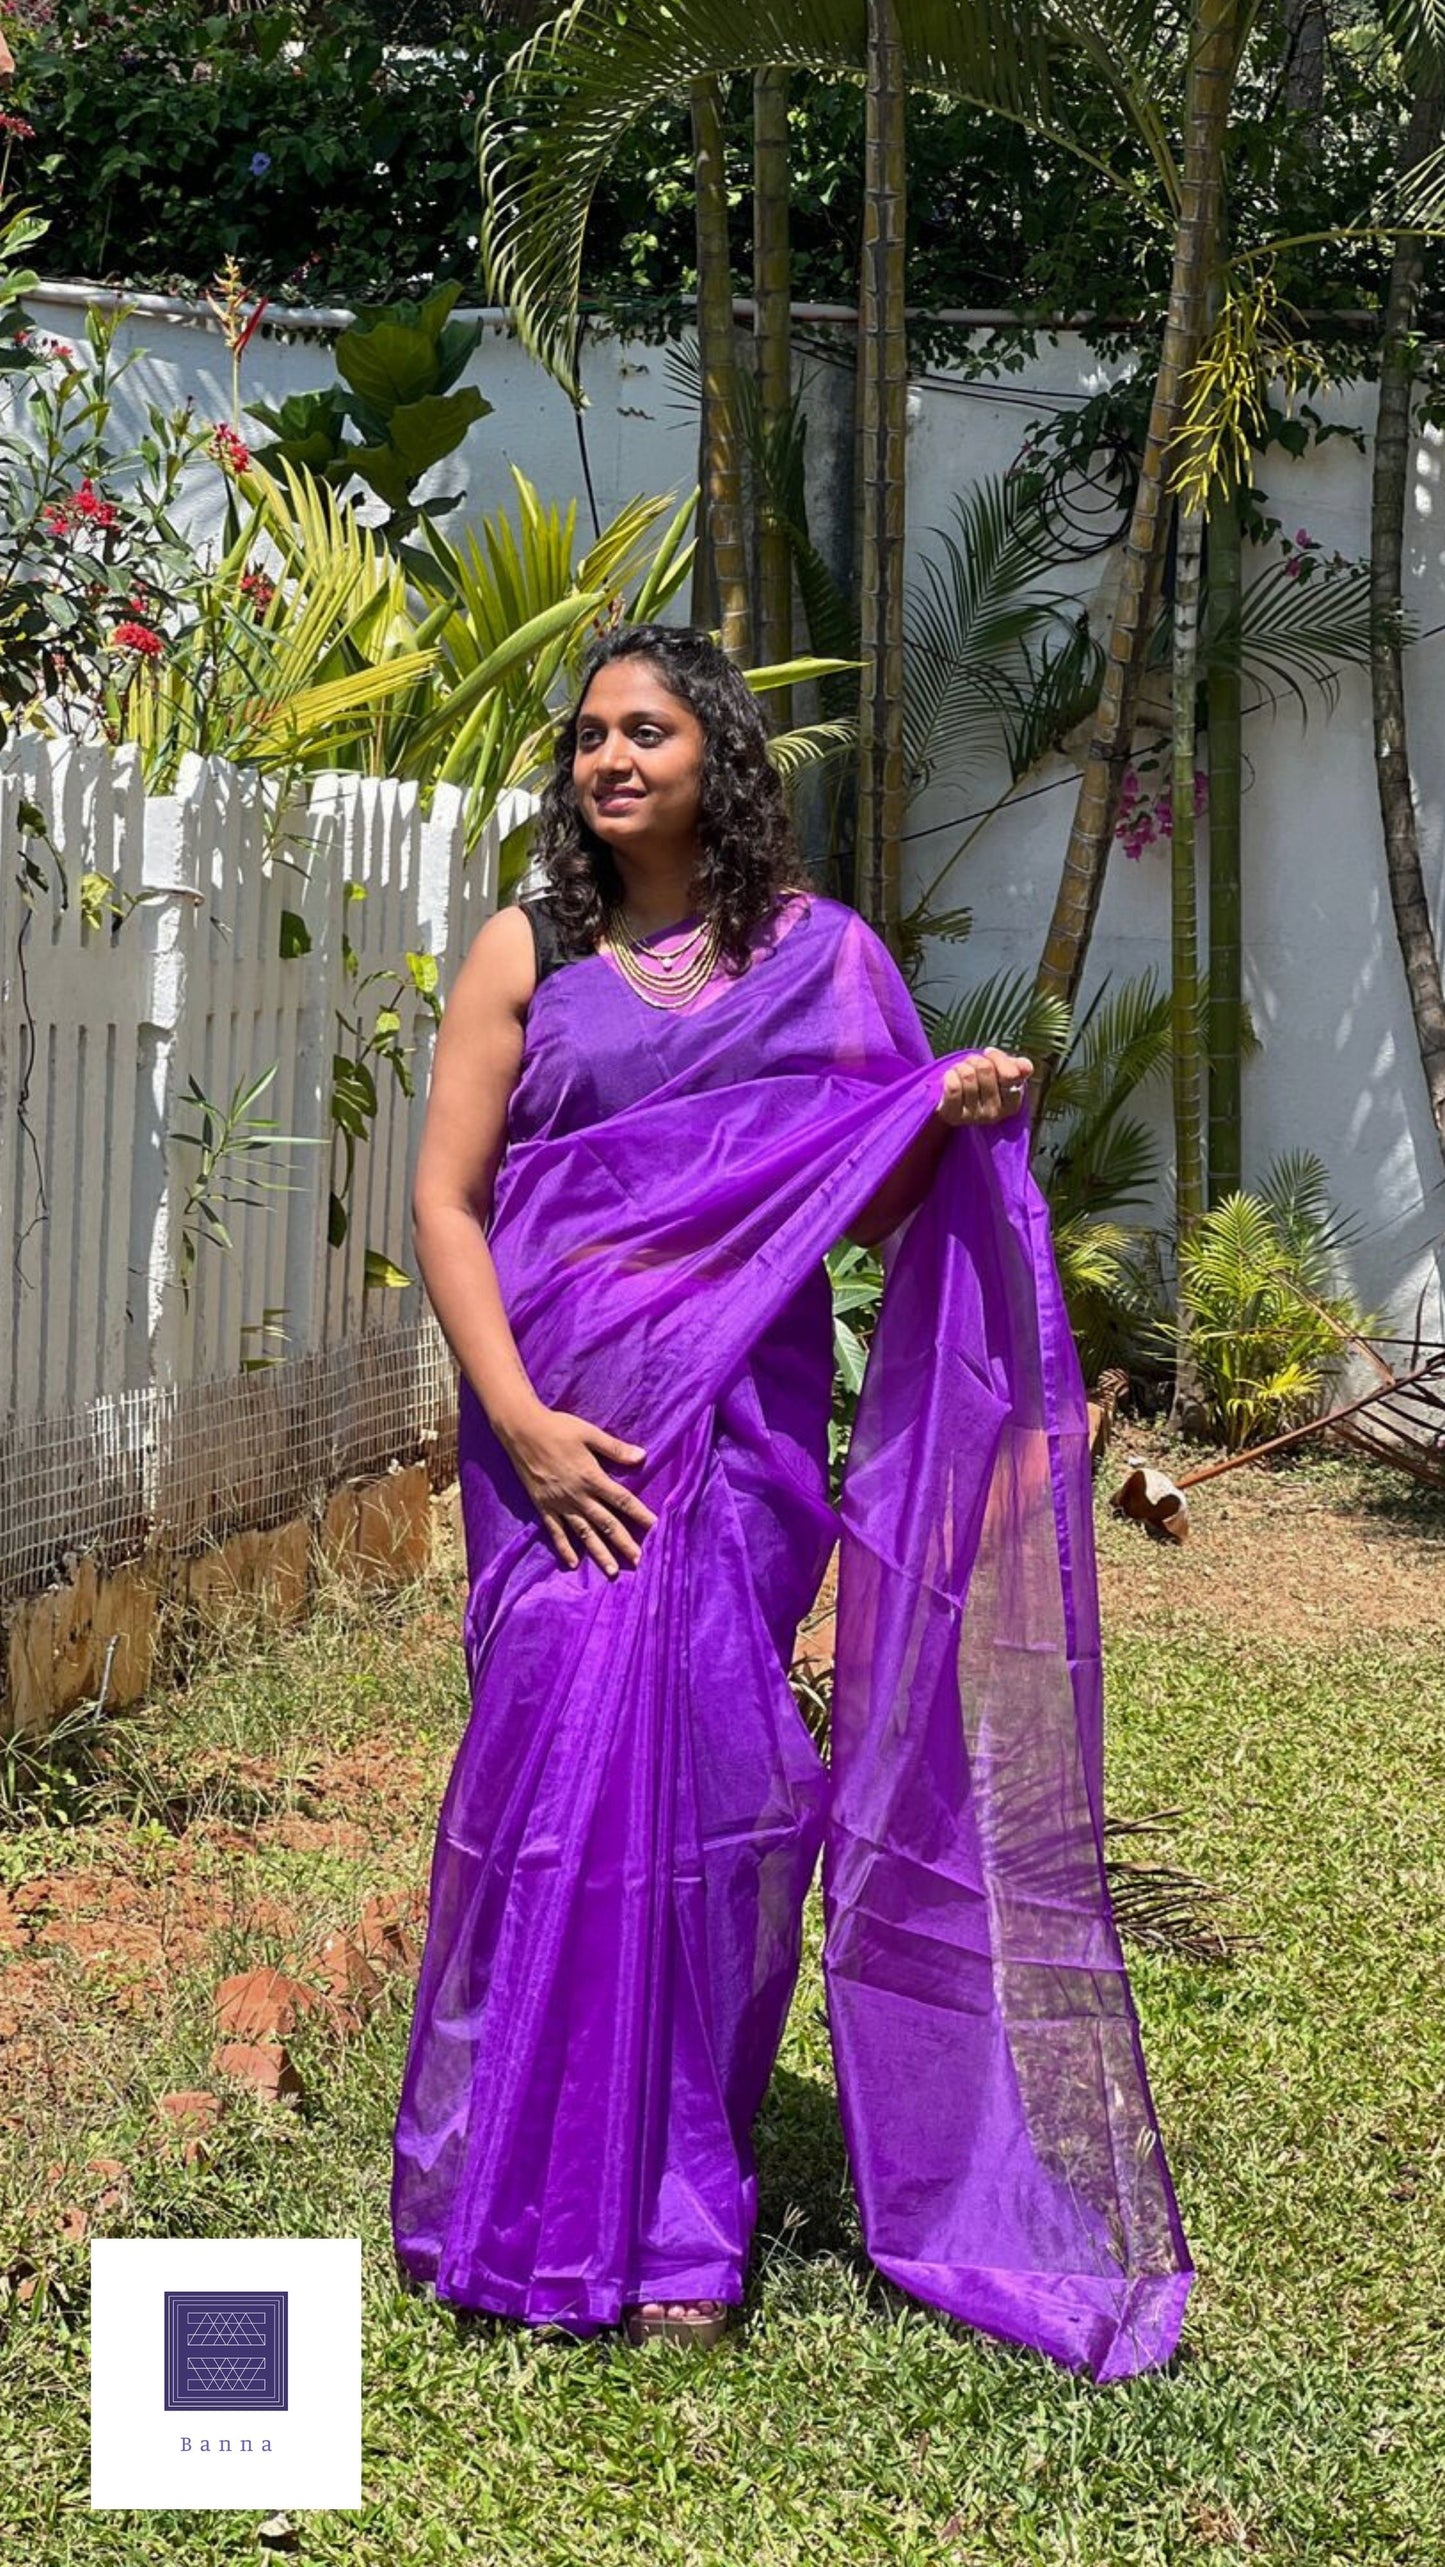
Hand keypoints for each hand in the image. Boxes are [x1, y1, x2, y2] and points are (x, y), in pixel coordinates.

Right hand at [498, 1403, 658, 1577]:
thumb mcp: (589, 1433)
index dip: (640, 1514)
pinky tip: (573, 1563)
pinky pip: (555, 1531)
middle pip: (606, 1523)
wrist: (521, 1431)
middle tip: (639, 1561)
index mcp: (591, 1477)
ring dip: (599, 1553)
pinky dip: (564, 1548)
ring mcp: (559, 1503)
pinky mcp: (543, 1506)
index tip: (656, 1528)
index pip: (622, 1500)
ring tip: (612, 1571)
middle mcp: (577, 1495)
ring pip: (583, 1533)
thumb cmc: (558, 1428)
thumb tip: (642, 1456)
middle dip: (624, 1543)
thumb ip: (615, 1449)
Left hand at [933, 1048, 1033, 1126]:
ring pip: (968, 1075)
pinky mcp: (954, 1116)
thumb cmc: (982, 1082)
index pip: (1010, 1075)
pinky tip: (951, 1078)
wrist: (954, 1100)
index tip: (989, 1054)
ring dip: (961, 1066)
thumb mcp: (1002, 1072)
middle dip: (977, 1060)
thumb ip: (1018, 1067)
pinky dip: (951, 1075)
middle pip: (986, 1069)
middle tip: (972, 1065)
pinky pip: (953, 1086)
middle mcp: (994, 1114)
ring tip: (961, 1072)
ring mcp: (973, 1117)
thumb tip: (1025, 1067)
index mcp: (1012, 1104)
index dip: (997, 1058)